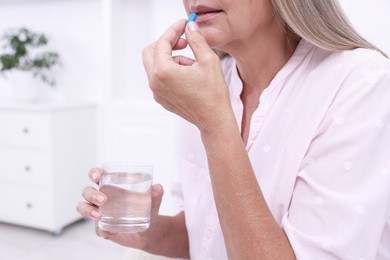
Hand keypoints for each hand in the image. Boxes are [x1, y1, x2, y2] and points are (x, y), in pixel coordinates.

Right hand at [76, 168, 164, 249]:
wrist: (150, 232)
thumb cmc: (148, 211)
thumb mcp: (153, 203)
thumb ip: (156, 195)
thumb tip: (158, 187)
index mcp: (112, 186)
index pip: (97, 175)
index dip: (94, 173)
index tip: (97, 176)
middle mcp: (102, 197)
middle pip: (87, 191)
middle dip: (91, 194)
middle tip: (103, 199)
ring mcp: (99, 212)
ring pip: (83, 207)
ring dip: (88, 210)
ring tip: (99, 215)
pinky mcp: (102, 228)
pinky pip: (96, 228)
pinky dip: (101, 229)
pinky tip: (110, 231)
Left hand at [142, 20, 233, 135]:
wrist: (214, 120)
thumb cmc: (213, 94)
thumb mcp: (208, 60)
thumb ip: (196, 40)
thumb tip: (190, 27)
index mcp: (163, 72)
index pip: (162, 43)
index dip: (173, 30)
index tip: (184, 25)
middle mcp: (155, 83)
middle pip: (150, 52)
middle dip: (167, 43)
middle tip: (184, 41)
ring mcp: (157, 92)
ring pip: (156, 65)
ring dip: (172, 58)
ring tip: (193, 65)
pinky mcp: (162, 99)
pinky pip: (160, 78)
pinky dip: (171, 71)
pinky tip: (189, 76)